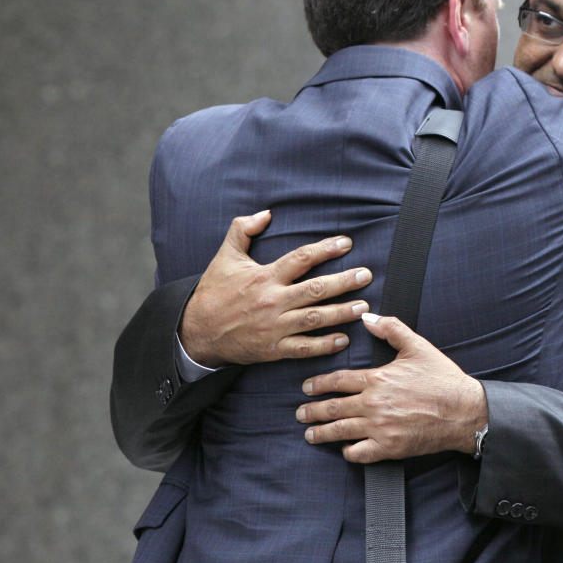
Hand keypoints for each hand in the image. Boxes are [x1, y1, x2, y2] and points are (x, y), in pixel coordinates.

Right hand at [179, 210, 372, 366]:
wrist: (196, 332)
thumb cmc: (214, 291)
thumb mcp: (225, 256)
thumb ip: (242, 229)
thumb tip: (266, 213)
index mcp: (265, 276)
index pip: (301, 258)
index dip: (326, 249)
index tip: (347, 243)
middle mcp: (273, 300)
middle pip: (315, 289)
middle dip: (344, 281)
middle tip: (366, 275)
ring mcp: (274, 326)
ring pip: (314, 319)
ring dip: (341, 313)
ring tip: (363, 307)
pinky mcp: (273, 349)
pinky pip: (303, 347)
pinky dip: (324, 345)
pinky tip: (343, 339)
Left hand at [296, 314, 487, 463]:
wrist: (464, 411)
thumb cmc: (442, 378)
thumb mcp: (418, 346)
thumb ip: (391, 329)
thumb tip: (367, 317)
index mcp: (377, 379)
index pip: (338, 381)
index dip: (319, 384)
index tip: (307, 387)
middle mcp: (373, 404)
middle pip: (332, 408)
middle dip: (312, 411)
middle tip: (300, 412)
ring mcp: (379, 428)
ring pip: (339, 432)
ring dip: (321, 433)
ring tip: (310, 434)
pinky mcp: (389, 448)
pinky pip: (359, 453)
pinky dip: (348, 452)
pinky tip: (344, 449)